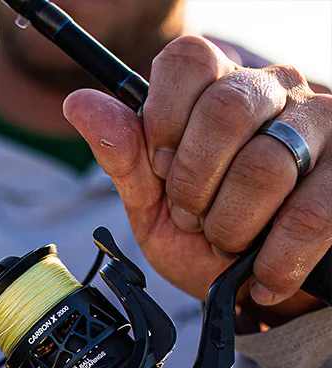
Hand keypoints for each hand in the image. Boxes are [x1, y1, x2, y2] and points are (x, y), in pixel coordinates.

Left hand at [63, 35, 330, 323]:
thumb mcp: (151, 205)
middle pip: (224, 112)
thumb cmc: (200, 240)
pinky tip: (261, 275)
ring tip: (229, 245)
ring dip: (232, 228)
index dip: (163, 122)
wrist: (250, 290)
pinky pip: (310, 216)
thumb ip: (123, 156)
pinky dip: (274, 261)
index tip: (161, 169)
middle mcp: (274, 92)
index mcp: (216, 90)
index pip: (187, 59)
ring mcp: (321, 127)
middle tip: (194, 218)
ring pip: (266, 167)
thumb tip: (79, 104)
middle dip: (193, 186)